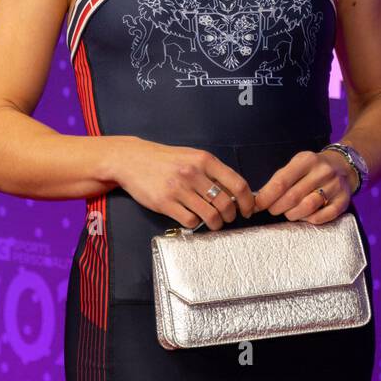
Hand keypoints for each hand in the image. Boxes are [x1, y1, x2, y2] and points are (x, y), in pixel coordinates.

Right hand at [114, 138, 254, 229]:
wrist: (133, 159)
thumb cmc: (167, 159)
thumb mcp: (193, 157)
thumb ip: (213, 172)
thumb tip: (236, 192)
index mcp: (205, 160)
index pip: (237, 184)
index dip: (248, 201)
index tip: (248, 210)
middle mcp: (193, 173)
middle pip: (226, 203)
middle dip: (231, 215)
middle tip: (229, 218)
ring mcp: (178, 189)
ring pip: (210, 215)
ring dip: (216, 223)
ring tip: (214, 223)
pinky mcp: (165, 203)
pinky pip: (190, 221)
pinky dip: (196, 223)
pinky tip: (194, 218)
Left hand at [252, 149, 355, 223]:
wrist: (343, 166)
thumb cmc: (313, 168)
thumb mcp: (296, 165)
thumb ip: (279, 180)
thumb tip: (260, 200)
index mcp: (307, 160)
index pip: (282, 181)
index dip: (267, 197)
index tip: (258, 205)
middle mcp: (322, 172)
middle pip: (293, 196)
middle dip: (277, 207)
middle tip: (273, 210)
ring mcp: (335, 186)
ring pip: (307, 207)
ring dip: (292, 214)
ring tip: (288, 212)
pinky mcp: (343, 201)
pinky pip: (323, 216)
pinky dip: (310, 219)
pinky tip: (305, 215)